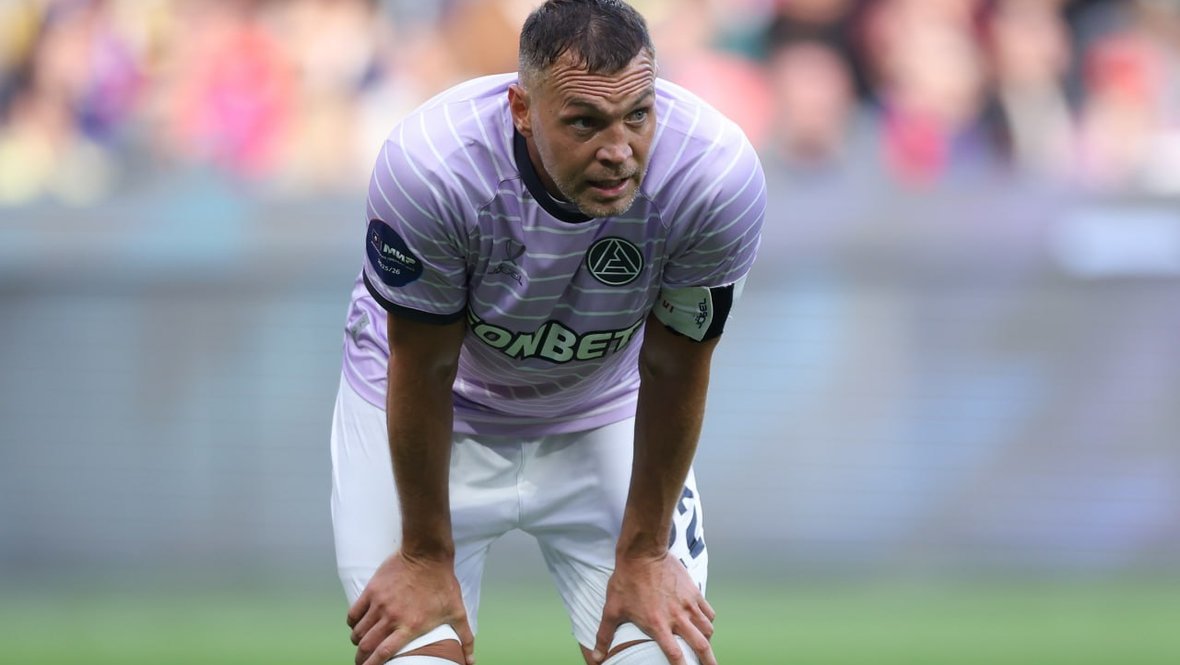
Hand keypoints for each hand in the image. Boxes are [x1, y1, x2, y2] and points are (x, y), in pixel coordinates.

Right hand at [346, 550, 474, 664]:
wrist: (428, 554)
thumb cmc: (443, 583)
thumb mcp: (457, 612)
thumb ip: (465, 639)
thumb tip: (471, 662)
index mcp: (411, 626)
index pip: (384, 653)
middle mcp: (392, 617)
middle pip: (366, 645)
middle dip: (361, 657)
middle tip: (362, 660)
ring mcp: (379, 603)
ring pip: (358, 631)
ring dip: (357, 641)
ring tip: (361, 643)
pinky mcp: (372, 590)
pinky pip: (354, 613)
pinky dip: (352, 623)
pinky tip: (356, 625)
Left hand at [592, 552, 715, 664]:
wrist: (642, 552)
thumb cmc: (626, 580)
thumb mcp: (612, 609)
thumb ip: (604, 636)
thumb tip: (595, 657)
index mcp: (657, 625)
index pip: (675, 655)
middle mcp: (677, 617)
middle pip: (701, 645)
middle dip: (709, 662)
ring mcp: (688, 604)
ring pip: (708, 629)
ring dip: (708, 641)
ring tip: (707, 648)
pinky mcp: (693, 592)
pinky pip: (708, 612)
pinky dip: (708, 621)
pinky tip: (704, 624)